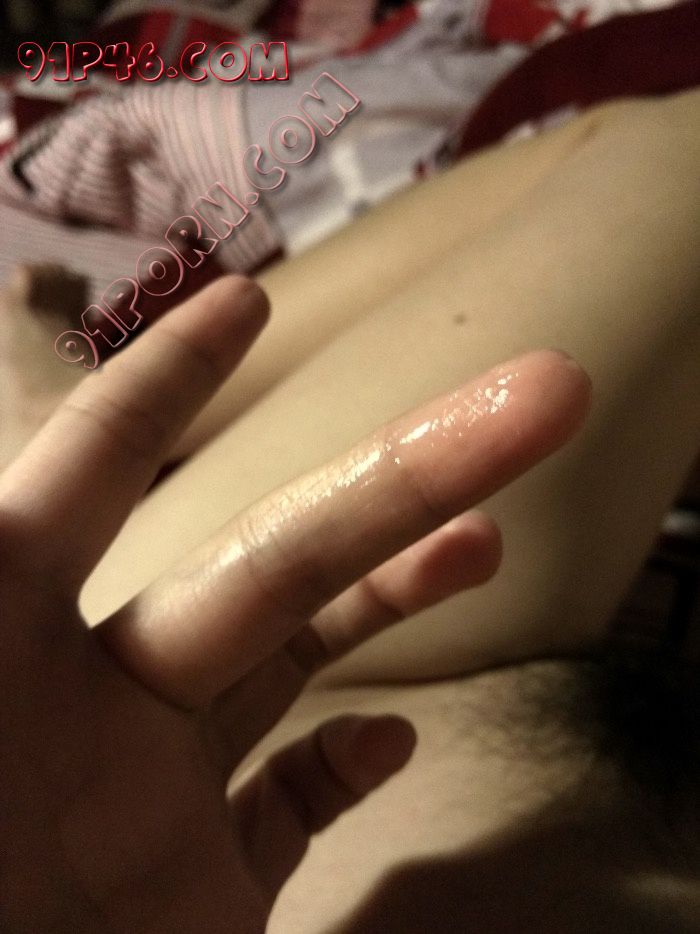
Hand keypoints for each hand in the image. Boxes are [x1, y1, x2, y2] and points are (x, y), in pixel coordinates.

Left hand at [0, 276, 590, 931]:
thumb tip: (256, 651)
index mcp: (5, 650)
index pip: (92, 482)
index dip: (162, 388)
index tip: (245, 301)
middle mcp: (88, 704)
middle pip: (270, 565)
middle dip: (395, 485)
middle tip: (533, 400)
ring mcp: (150, 792)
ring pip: (294, 658)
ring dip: (394, 593)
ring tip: (491, 543)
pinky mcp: (195, 885)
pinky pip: (284, 802)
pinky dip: (344, 763)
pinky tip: (396, 732)